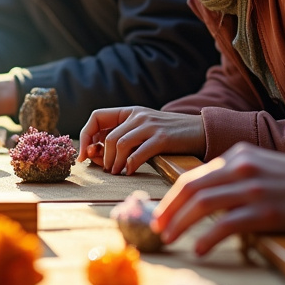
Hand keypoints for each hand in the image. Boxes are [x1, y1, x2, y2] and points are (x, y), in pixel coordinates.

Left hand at [78, 107, 205, 174]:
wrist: (200, 130)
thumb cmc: (168, 135)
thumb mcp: (143, 130)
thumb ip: (122, 138)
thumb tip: (95, 153)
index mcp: (130, 111)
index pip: (96, 117)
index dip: (86, 135)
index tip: (84, 154)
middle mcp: (138, 115)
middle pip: (108, 137)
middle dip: (103, 157)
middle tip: (106, 170)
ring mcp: (150, 125)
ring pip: (120, 144)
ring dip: (114, 163)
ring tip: (117, 172)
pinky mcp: (162, 138)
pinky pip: (138, 153)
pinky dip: (130, 165)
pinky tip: (130, 172)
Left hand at [151, 144, 284, 255]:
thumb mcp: (262, 167)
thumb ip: (235, 178)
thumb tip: (205, 201)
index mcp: (238, 155)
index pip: (194, 175)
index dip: (172, 196)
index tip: (160, 213)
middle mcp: (242, 167)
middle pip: (191, 187)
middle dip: (168, 209)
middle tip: (156, 227)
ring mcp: (253, 189)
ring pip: (203, 204)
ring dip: (180, 223)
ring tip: (169, 238)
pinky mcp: (265, 211)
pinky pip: (226, 224)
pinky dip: (208, 237)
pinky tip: (199, 249)